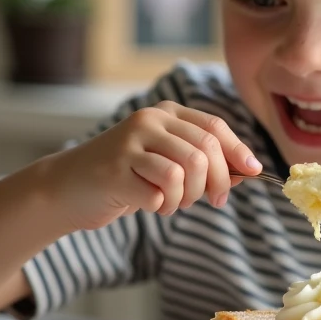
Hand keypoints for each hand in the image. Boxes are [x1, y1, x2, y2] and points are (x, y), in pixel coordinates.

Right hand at [41, 101, 261, 231]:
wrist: (66, 188)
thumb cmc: (125, 176)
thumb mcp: (166, 161)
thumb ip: (203, 162)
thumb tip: (247, 171)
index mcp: (165, 113)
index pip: (213, 126)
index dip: (237, 150)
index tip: (254, 171)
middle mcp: (148, 121)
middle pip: (204, 151)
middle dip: (217, 182)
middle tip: (212, 201)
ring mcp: (129, 143)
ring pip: (184, 171)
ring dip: (186, 197)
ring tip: (172, 203)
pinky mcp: (115, 170)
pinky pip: (158, 192)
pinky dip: (161, 206)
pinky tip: (148, 204)